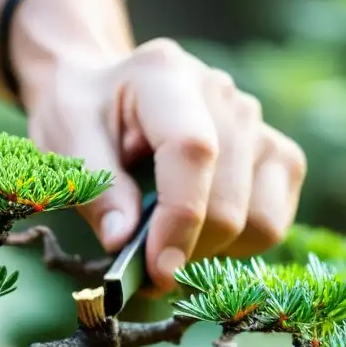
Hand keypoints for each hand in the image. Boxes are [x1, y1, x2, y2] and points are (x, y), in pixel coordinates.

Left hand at [21, 38, 306, 290]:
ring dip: (213, 251)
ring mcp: (257, 123)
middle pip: (228, 199)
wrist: (108, 91)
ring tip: (170, 242)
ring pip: (259, 219)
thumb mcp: (67, 141)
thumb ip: (96, 188)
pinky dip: (239, 245)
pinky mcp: (278, 153)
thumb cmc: (84, 116)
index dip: (179, 219)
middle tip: (144, 265)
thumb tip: (122, 240)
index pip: (193, 151)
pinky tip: (200, 233)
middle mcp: (221, 93)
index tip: (156, 270)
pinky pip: (273, 221)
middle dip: (186, 249)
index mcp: (164, 76)